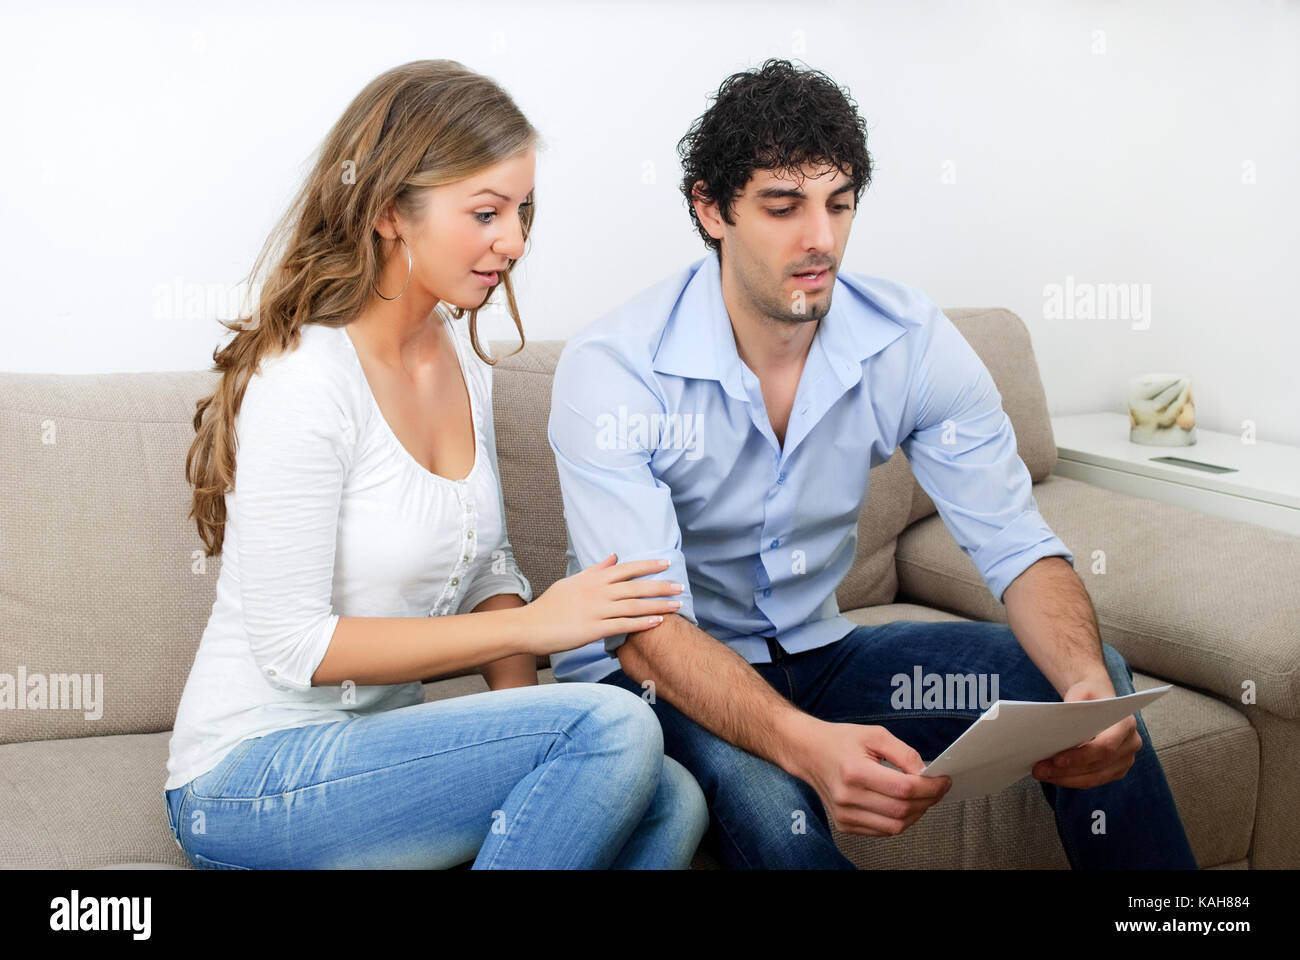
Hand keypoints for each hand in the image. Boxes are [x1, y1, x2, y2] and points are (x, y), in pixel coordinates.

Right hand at [520, 554, 684, 656]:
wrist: (530, 625)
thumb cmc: (551, 605)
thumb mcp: (572, 582)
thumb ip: (595, 570)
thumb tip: (613, 557)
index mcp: (593, 579)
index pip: (627, 568)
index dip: (648, 565)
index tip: (666, 563)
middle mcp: (598, 592)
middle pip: (636, 586)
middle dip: (661, 586)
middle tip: (680, 587)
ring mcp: (597, 610)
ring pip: (634, 605)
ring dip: (658, 605)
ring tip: (677, 605)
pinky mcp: (594, 629)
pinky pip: (624, 625)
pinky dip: (642, 623)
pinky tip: (658, 622)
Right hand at [789, 718, 951, 836]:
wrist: (808, 753)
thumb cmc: (840, 741)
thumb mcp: (875, 735)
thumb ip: (904, 753)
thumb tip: (926, 774)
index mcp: (855, 772)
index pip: (903, 789)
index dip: (930, 787)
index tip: (944, 780)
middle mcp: (847, 797)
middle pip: (902, 810)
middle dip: (928, 800)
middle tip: (937, 789)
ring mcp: (844, 814)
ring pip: (895, 826)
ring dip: (917, 813)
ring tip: (922, 797)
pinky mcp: (844, 824)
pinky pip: (882, 831)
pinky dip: (899, 821)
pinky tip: (903, 806)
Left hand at [1032, 678, 1142, 788]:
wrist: (1100, 699)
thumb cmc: (1089, 696)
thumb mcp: (1080, 692)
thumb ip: (1073, 707)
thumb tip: (1057, 727)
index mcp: (1126, 724)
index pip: (1105, 747)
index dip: (1081, 757)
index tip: (1056, 760)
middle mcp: (1130, 744)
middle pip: (1098, 766)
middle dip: (1066, 771)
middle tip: (1039, 770)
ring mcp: (1125, 760)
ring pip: (1094, 778)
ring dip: (1065, 779)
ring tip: (1041, 773)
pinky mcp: (1116, 770)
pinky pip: (1093, 780)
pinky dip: (1071, 780)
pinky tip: (1053, 775)